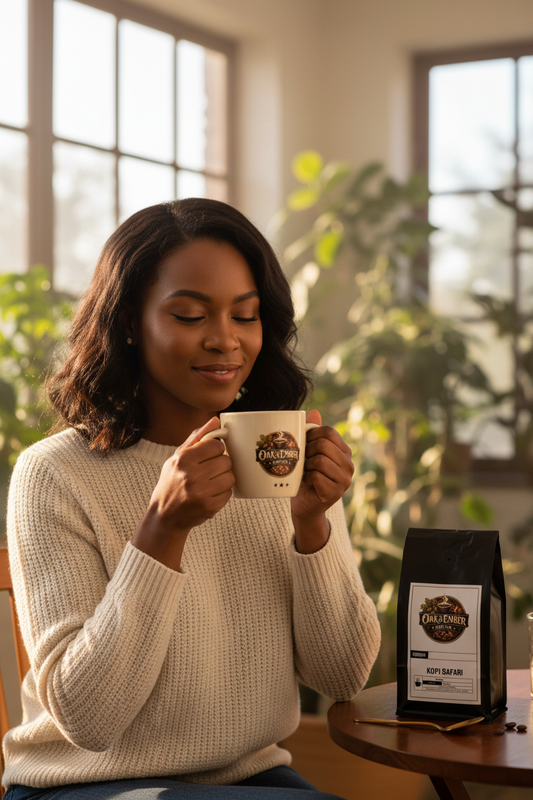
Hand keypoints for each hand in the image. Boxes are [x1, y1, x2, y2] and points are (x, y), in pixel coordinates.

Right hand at [132, 417, 234, 569]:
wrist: (164, 516)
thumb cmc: (171, 482)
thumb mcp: (177, 457)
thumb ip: (197, 437)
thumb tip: (216, 420)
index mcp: (183, 459)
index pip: (216, 445)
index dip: (216, 449)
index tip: (210, 455)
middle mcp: (191, 475)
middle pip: (226, 461)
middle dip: (221, 464)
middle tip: (210, 470)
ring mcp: (200, 493)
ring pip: (230, 477)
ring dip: (224, 479)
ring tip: (210, 482)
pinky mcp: (209, 507)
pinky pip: (229, 493)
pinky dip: (222, 493)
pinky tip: (210, 494)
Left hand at [290, 409, 353, 553]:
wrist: (305, 506)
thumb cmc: (306, 476)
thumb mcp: (309, 453)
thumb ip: (313, 433)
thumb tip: (314, 411)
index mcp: (344, 452)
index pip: (329, 432)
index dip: (311, 434)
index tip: (303, 443)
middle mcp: (349, 465)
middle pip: (324, 445)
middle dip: (307, 450)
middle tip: (302, 458)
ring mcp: (344, 481)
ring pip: (320, 461)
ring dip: (306, 465)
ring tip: (304, 471)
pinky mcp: (335, 493)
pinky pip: (317, 477)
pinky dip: (306, 478)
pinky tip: (305, 482)